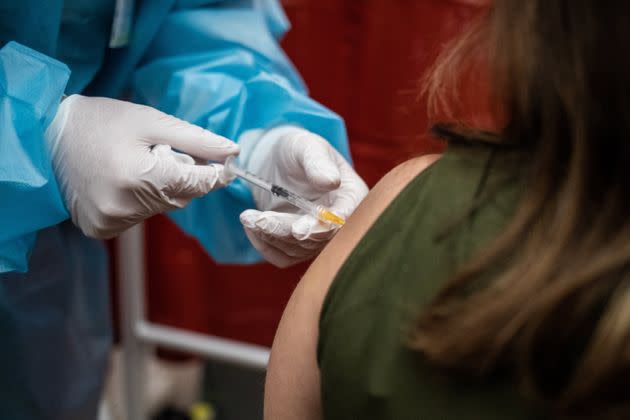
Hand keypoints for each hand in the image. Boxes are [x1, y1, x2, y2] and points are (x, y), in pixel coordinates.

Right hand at [45, 95, 238, 238]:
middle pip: (181, 198)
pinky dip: (142, 200)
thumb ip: (196, 140)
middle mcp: (124, 206)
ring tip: (134, 163)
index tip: (228, 164)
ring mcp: (110, 221)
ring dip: (161, 188)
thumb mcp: (152, 121)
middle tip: (161, 152)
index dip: (215, 174)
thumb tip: (233, 152)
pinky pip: (140, 216)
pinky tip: (123, 180)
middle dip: (182, 176)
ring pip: (162, 208)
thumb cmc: (102, 122)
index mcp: (138, 176)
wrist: (46, 136)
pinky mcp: (100, 228)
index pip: (197, 184)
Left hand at [239, 126, 367, 266]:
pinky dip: (265, 245)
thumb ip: (318, 162)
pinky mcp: (297, 247)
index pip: (344, 220)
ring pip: (298, 250)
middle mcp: (339, 223)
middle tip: (260, 219)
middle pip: (318, 239)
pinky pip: (283, 257)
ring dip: (271, 236)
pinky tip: (251, 226)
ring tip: (247, 217)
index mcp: (351, 197)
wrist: (277, 162)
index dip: (322, 227)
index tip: (299, 229)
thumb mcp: (306, 147)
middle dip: (286, 230)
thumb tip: (331, 182)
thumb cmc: (297, 150)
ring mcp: (318, 238)